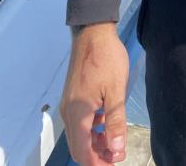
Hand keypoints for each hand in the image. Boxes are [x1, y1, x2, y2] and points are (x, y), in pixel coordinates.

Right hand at [60, 24, 128, 164]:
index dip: (98, 163)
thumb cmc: (106, 59)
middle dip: (97, 156)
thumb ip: (115, 122)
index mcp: (78, 114)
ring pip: (79, 135)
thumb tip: (116, 150)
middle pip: (78, 147)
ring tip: (116, 142)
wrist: (93, 33)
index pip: (83, 152)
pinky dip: (92, 129)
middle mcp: (69, 113)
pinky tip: (107, 123)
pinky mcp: (73, 97)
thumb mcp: (116, 91)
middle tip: (117, 154)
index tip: (116, 162)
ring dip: (95, 143)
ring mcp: (69, 105)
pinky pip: (80, 122)